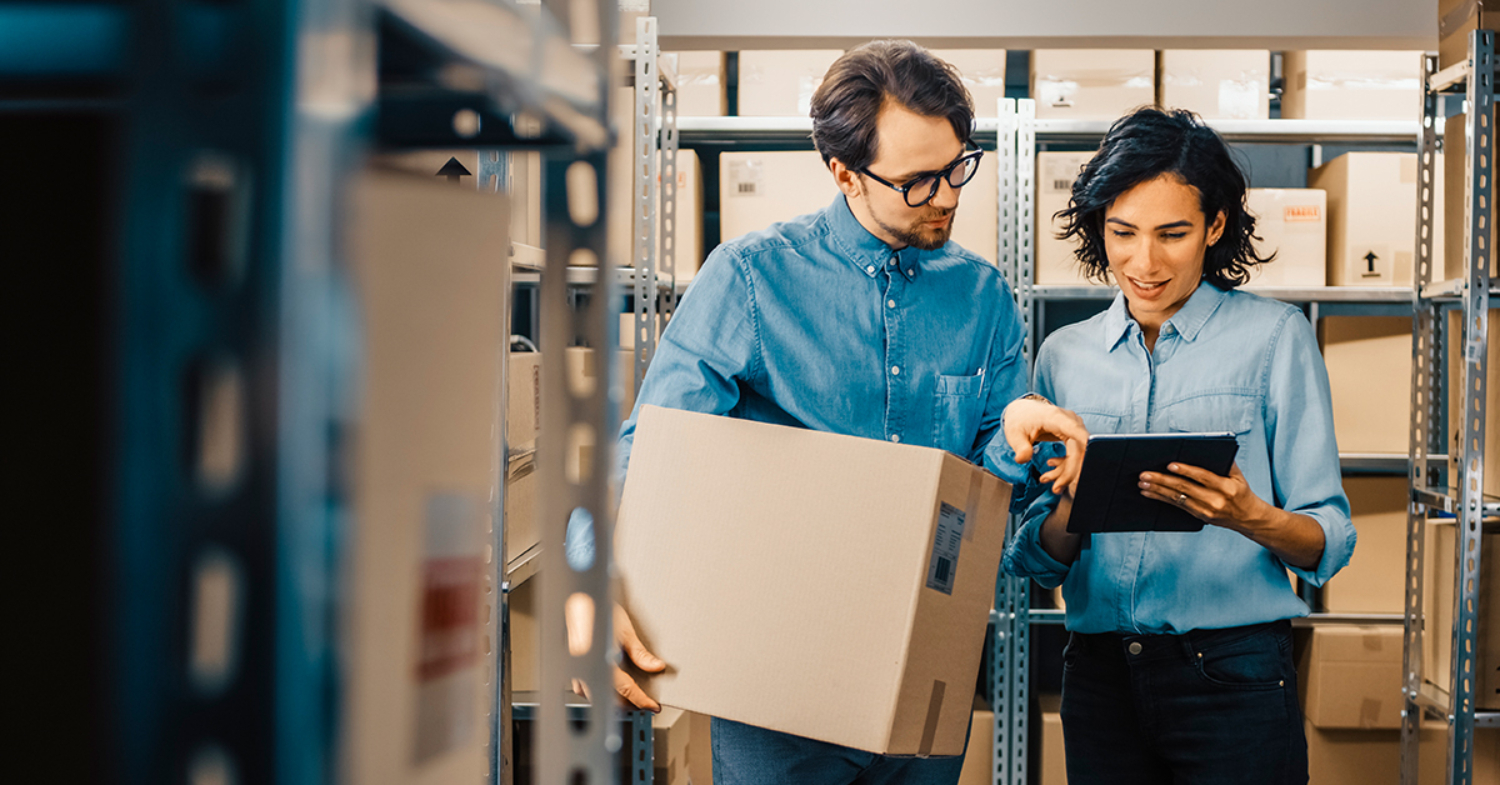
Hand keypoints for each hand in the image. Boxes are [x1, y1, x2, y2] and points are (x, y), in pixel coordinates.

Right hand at [565, 600, 665, 710]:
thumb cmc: (597, 610)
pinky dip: (596, 690)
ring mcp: (576, 668)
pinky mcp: (571, 665)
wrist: (578, 600)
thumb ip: (640, 653)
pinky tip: (605, 684)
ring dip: (611, 698)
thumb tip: (655, 666)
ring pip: (594, 695)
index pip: (626, 689)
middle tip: (643, 702)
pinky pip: (583, 686)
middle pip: (609, 697)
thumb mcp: (624, 630)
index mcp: (601, 660)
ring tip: (627, 695)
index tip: (651, 706)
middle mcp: (587, 668)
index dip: (641, 700)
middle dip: (628, 703)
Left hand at [1002, 398, 1088, 494]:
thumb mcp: (1014, 434)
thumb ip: (1020, 447)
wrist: (1022, 412)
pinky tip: (1050, 466)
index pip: (1075, 431)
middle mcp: (1069, 421)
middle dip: (1069, 472)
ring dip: (1066, 471)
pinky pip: (1076, 453)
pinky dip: (1065, 465)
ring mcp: (1073, 428)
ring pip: (1079, 454)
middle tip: (1056, 488)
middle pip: (1079, 449)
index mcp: (1055, 417)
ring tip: (1046, 479)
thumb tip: (1022, 459)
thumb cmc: (1020, 420)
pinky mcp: (1073, 435)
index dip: (1086, 446)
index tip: (1089, 463)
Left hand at [1137, 463, 1268, 530]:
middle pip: (1184, 488)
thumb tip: (1209, 447)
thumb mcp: (1238, 476)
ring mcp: (1206, 510)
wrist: (1249, 518)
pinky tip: (1150, 493)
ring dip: (1157, 490)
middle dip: (1162, 480)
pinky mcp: (1199, 516)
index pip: (1202, 477)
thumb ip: (1226, 462)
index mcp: (1226, 487)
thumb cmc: (1241, 492)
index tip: (1170, 465)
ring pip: (1177, 498)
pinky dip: (1161, 498)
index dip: (1185, 470)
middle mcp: (1215, 500)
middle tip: (1145, 474)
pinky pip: (1177, 506)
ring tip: (1143, 483)